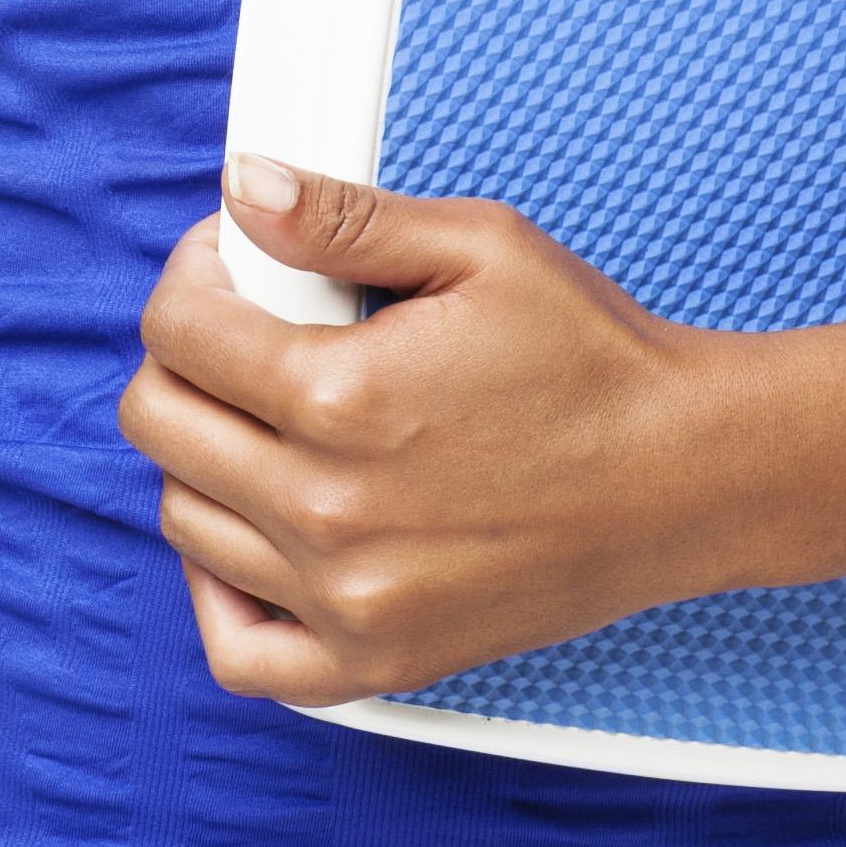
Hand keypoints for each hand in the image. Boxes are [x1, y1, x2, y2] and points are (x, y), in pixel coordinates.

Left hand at [118, 155, 773, 705]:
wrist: (686, 478)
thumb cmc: (592, 357)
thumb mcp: (477, 245)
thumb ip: (343, 217)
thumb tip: (242, 187)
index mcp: (343, 396)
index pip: (178, 331)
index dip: (192, 276)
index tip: (231, 264)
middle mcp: (329, 510)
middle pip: (159, 424)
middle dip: (183, 355)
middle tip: (243, 330)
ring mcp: (349, 599)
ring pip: (184, 522)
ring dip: (203, 456)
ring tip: (266, 417)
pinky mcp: (380, 660)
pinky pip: (240, 650)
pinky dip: (220, 595)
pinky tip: (254, 539)